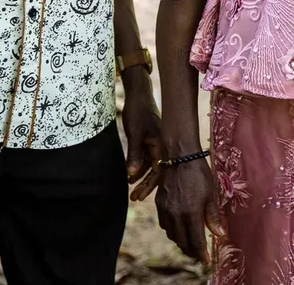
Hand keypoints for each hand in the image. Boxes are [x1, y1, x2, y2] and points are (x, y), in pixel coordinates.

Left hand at [122, 71, 163, 199]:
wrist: (139, 96)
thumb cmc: (138, 113)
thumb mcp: (135, 134)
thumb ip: (134, 155)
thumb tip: (132, 175)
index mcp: (161, 144)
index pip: (158, 170)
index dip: (149, 185)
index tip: (139, 196)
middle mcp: (161, 146)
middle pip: (156, 170)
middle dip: (145, 184)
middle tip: (135, 198)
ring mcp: (156, 143)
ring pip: (150, 164)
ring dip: (141, 176)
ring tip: (131, 188)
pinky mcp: (150, 141)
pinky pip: (147, 158)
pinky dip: (140, 166)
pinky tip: (132, 174)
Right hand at [155, 158, 224, 265]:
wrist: (178, 156)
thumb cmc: (199, 173)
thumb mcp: (211, 194)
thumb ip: (213, 216)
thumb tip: (220, 234)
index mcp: (191, 213)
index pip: (195, 241)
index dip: (201, 254)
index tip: (206, 261)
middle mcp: (176, 215)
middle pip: (182, 242)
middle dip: (191, 251)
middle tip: (199, 254)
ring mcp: (165, 210)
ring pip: (172, 235)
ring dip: (181, 242)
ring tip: (190, 243)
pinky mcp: (159, 204)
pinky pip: (164, 224)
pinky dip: (172, 231)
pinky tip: (179, 228)